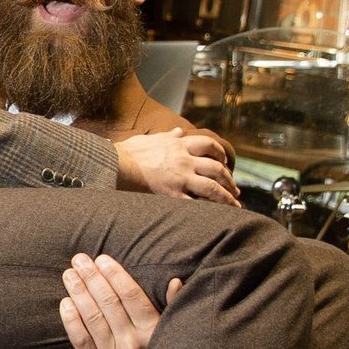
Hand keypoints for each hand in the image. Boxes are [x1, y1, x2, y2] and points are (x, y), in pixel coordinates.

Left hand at [58, 254, 180, 348]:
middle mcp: (133, 343)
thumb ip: (172, 304)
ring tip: (69, 275)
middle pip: (109, 304)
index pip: (132, 296)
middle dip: (92, 279)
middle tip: (79, 260)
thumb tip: (175, 280)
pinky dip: (71, 320)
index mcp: (152, 330)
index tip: (102, 259)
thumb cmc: (154, 348)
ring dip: (79, 293)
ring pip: (93, 319)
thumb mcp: (168, 328)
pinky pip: (81, 340)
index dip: (115, 275)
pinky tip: (65, 302)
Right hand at [114, 127, 240, 205]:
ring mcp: (180, 178)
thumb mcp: (148, 139)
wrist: (113, 166)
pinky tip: (215, 217)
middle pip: (216, 168)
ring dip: (226, 197)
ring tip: (234, 204)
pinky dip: (208, 211)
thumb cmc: (126, 153)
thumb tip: (178, 131)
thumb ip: (166, 136)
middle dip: (229, 179)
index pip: (209, 145)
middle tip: (235, 189)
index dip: (220, 153)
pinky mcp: (172, 195)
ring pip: (212, 188)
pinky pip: (196, 204)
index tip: (224, 162)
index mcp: (178, 146)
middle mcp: (184, 161)